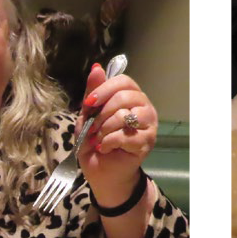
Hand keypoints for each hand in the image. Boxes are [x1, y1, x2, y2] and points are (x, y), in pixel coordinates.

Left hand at [77, 62, 156, 203]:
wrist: (100, 171)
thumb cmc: (95, 141)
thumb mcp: (88, 115)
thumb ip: (93, 92)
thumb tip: (97, 66)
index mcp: (131, 97)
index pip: (124, 81)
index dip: (104, 89)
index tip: (89, 104)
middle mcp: (144, 108)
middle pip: (125, 96)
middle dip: (102, 113)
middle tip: (93, 128)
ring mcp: (149, 125)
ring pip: (126, 115)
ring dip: (106, 128)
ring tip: (99, 138)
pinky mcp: (147, 142)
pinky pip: (126, 135)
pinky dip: (109, 142)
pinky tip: (105, 148)